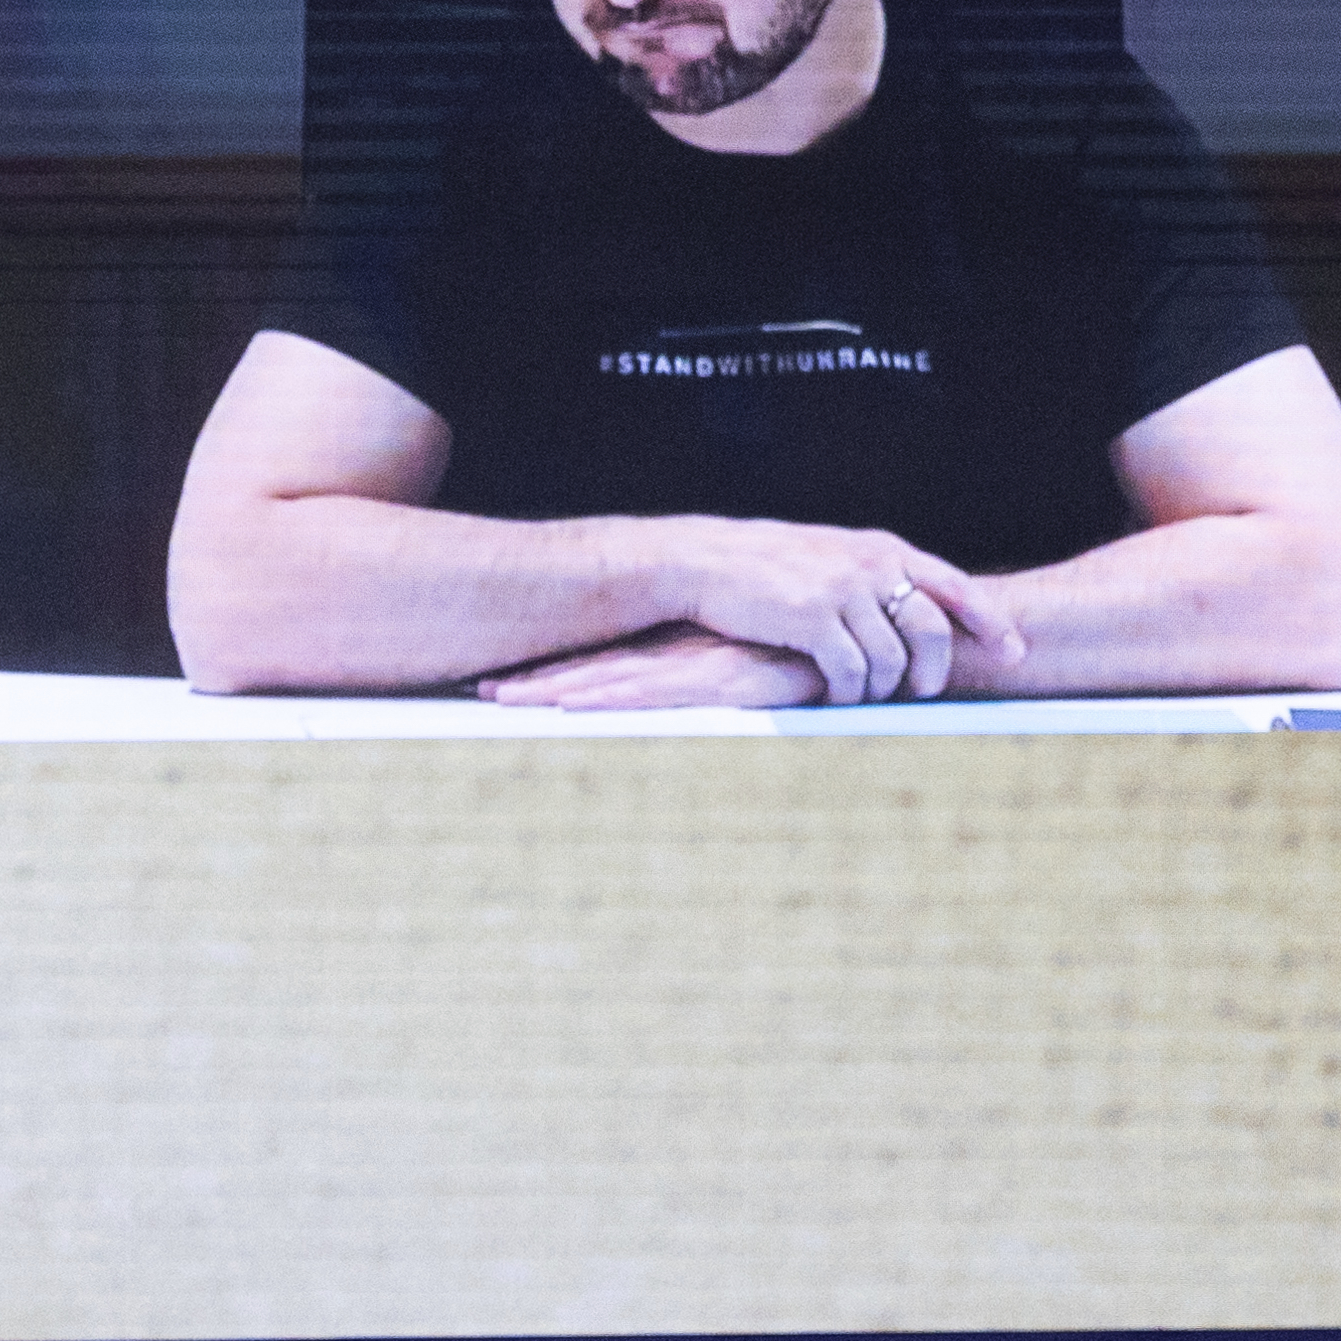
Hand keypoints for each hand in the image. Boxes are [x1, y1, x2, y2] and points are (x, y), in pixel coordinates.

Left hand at [480, 623, 821, 710]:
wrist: (863, 633)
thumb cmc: (807, 653)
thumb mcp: (748, 666)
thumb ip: (711, 674)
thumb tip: (674, 690)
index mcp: (678, 653)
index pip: (603, 664)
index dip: (554, 673)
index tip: (502, 682)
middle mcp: (678, 656)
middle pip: (592, 671)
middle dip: (536, 682)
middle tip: (478, 689)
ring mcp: (696, 667)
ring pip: (610, 682)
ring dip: (555, 692)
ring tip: (501, 698)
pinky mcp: (722, 682)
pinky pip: (655, 696)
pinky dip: (611, 701)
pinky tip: (572, 706)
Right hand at [655, 518, 1020, 704]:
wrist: (702, 560)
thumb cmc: (762, 564)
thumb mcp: (830, 554)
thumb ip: (872, 575)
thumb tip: (909, 613)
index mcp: (881, 549)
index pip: (955, 587)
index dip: (990, 622)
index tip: (1014, 651)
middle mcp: (869, 568)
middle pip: (931, 630)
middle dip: (934, 670)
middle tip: (923, 692)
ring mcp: (841, 593)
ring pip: (889, 659)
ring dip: (882, 688)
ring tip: (864, 696)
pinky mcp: (810, 620)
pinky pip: (850, 672)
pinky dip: (849, 693)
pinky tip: (838, 697)